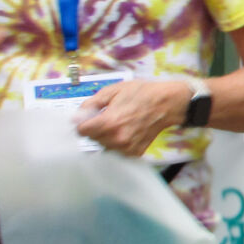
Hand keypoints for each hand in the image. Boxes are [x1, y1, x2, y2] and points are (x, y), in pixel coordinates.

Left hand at [74, 79, 189, 156]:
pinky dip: (118, 142)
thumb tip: (77, 116)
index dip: (84, 122)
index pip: (81, 131)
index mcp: (108, 123)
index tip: (90, 117)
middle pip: (92, 139)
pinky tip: (127, 131)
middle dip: (96, 128)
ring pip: (104, 145)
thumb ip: (91, 104)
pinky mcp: (134, 153)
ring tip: (121, 123)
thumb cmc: (142, 94)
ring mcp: (126, 148)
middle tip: (110, 116)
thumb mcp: (113, 91)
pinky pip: (117, 151)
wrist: (167, 103)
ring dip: (107, 136)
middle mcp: (116, 139)